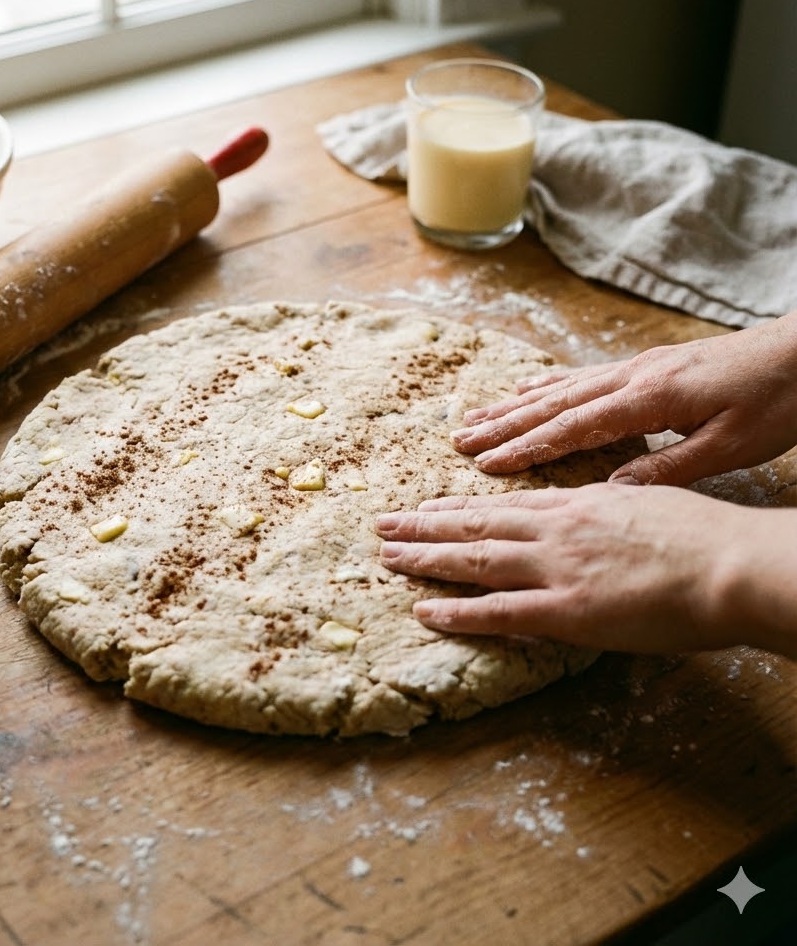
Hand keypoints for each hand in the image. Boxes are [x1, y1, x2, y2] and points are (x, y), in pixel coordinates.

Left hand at [377, 483, 796, 656]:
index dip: (458, 506)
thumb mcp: (650, 503)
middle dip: (423, 526)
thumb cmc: (706, 536)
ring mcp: (554, 569)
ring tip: (387, 557)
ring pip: (473, 559)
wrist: (731, 565)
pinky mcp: (564, 611)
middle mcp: (555, 530)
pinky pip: (497, 611)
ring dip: (424, 558)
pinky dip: (456, 611)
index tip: (427, 507)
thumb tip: (595, 507)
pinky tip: (424, 610)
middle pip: (474, 524)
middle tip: (383, 525)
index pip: (503, 504)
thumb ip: (611, 507)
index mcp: (578, 504)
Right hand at [450, 313, 796, 485]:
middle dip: (504, 424)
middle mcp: (632, 377)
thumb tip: (610, 491)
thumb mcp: (731, 446)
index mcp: (650, 399)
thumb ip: (668, 468)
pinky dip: (548, 384)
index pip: (574, 427)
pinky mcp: (646, 365)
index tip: (486, 464)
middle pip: (554, 403)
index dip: (527, 447)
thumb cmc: (777, 400)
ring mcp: (636, 367)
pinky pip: (583, 375)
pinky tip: (528, 388)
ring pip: (562, 387)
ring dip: (515, 404)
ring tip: (476, 416)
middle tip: (459, 440)